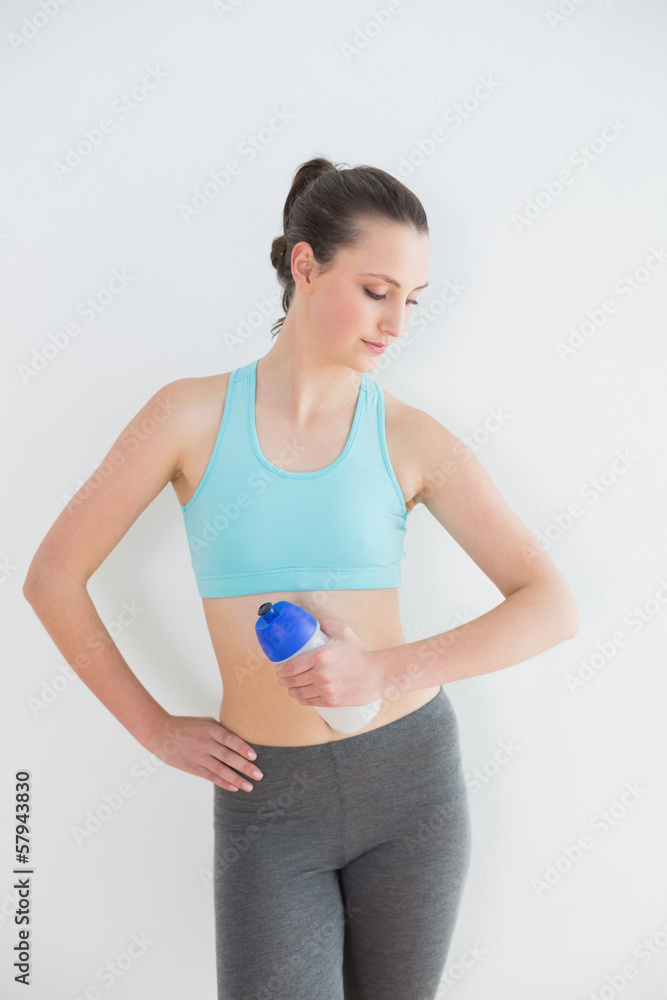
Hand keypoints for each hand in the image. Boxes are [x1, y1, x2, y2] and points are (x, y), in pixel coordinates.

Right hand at [146, 715, 262, 792]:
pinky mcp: (192, 767)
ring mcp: (199, 756)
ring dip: (236, 779)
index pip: (229, 739)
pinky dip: (223, 782)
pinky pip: (210, 776)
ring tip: (250, 786)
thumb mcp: (205, 722)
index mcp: (210, 729)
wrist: (161, 733)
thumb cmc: (187, 726)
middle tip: (259, 775)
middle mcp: (206, 743)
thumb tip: (241, 740)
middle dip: (245, 767)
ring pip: (221, 770)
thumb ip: (222, 731)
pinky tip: (234, 788)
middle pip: (228, 756)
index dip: (242, 748)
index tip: (254, 756)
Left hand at [274, 618, 385, 707]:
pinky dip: (303, 699)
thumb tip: (316, 623)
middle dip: (283, 681)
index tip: (278, 669)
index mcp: (320, 656)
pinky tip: (302, 696)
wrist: (378, 674)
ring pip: (298, 693)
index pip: (289, 667)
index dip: (279, 670)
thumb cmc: (361, 653)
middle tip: (283, 678)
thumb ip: (328, 625)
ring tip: (291, 687)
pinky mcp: (331, 701)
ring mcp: (325, 689)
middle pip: (291, 681)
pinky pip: (309, 702)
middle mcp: (320, 674)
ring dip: (291, 691)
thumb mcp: (345, 633)